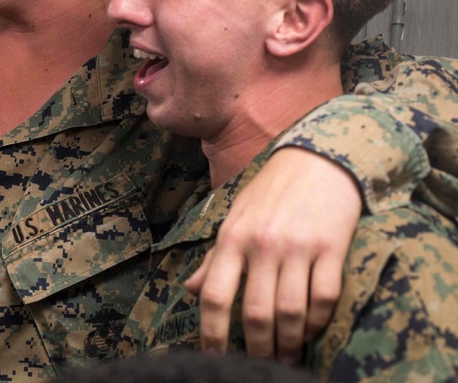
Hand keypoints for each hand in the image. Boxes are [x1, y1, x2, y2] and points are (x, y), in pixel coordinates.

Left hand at [184, 147, 361, 362]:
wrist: (318, 160)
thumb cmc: (270, 193)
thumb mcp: (235, 218)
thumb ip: (215, 258)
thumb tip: (189, 290)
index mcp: (232, 238)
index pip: (214, 294)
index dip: (211, 332)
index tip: (213, 356)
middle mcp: (262, 244)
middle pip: (254, 311)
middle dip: (256, 347)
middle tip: (260, 365)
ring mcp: (298, 247)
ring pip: (290, 311)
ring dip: (289, 342)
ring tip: (287, 357)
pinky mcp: (332, 248)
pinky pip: (324, 297)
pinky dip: (318, 321)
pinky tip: (312, 330)